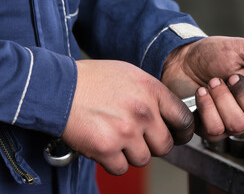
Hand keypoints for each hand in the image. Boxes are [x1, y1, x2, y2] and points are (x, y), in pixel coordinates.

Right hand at [61, 60, 193, 174]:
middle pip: (166, 145)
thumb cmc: (92, 79)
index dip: (183, 131)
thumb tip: (166, 113)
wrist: (59, 88)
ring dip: (132, 154)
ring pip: (143, 159)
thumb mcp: (131, 75)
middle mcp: (143, 112)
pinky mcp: (106, 148)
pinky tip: (105, 147)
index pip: (184, 119)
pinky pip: (121, 168)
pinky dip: (113, 162)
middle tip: (141, 139)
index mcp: (152, 91)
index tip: (178, 135)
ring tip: (117, 139)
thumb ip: (152, 94)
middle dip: (154, 145)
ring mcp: (125, 131)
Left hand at [162, 36, 243, 140]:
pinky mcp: (210, 128)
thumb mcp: (241, 49)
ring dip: (222, 99)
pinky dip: (206, 107)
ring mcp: (231, 121)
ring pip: (238, 124)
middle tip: (230, 77)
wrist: (181, 60)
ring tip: (212, 82)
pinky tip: (201, 93)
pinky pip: (216, 129)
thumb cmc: (212, 55)